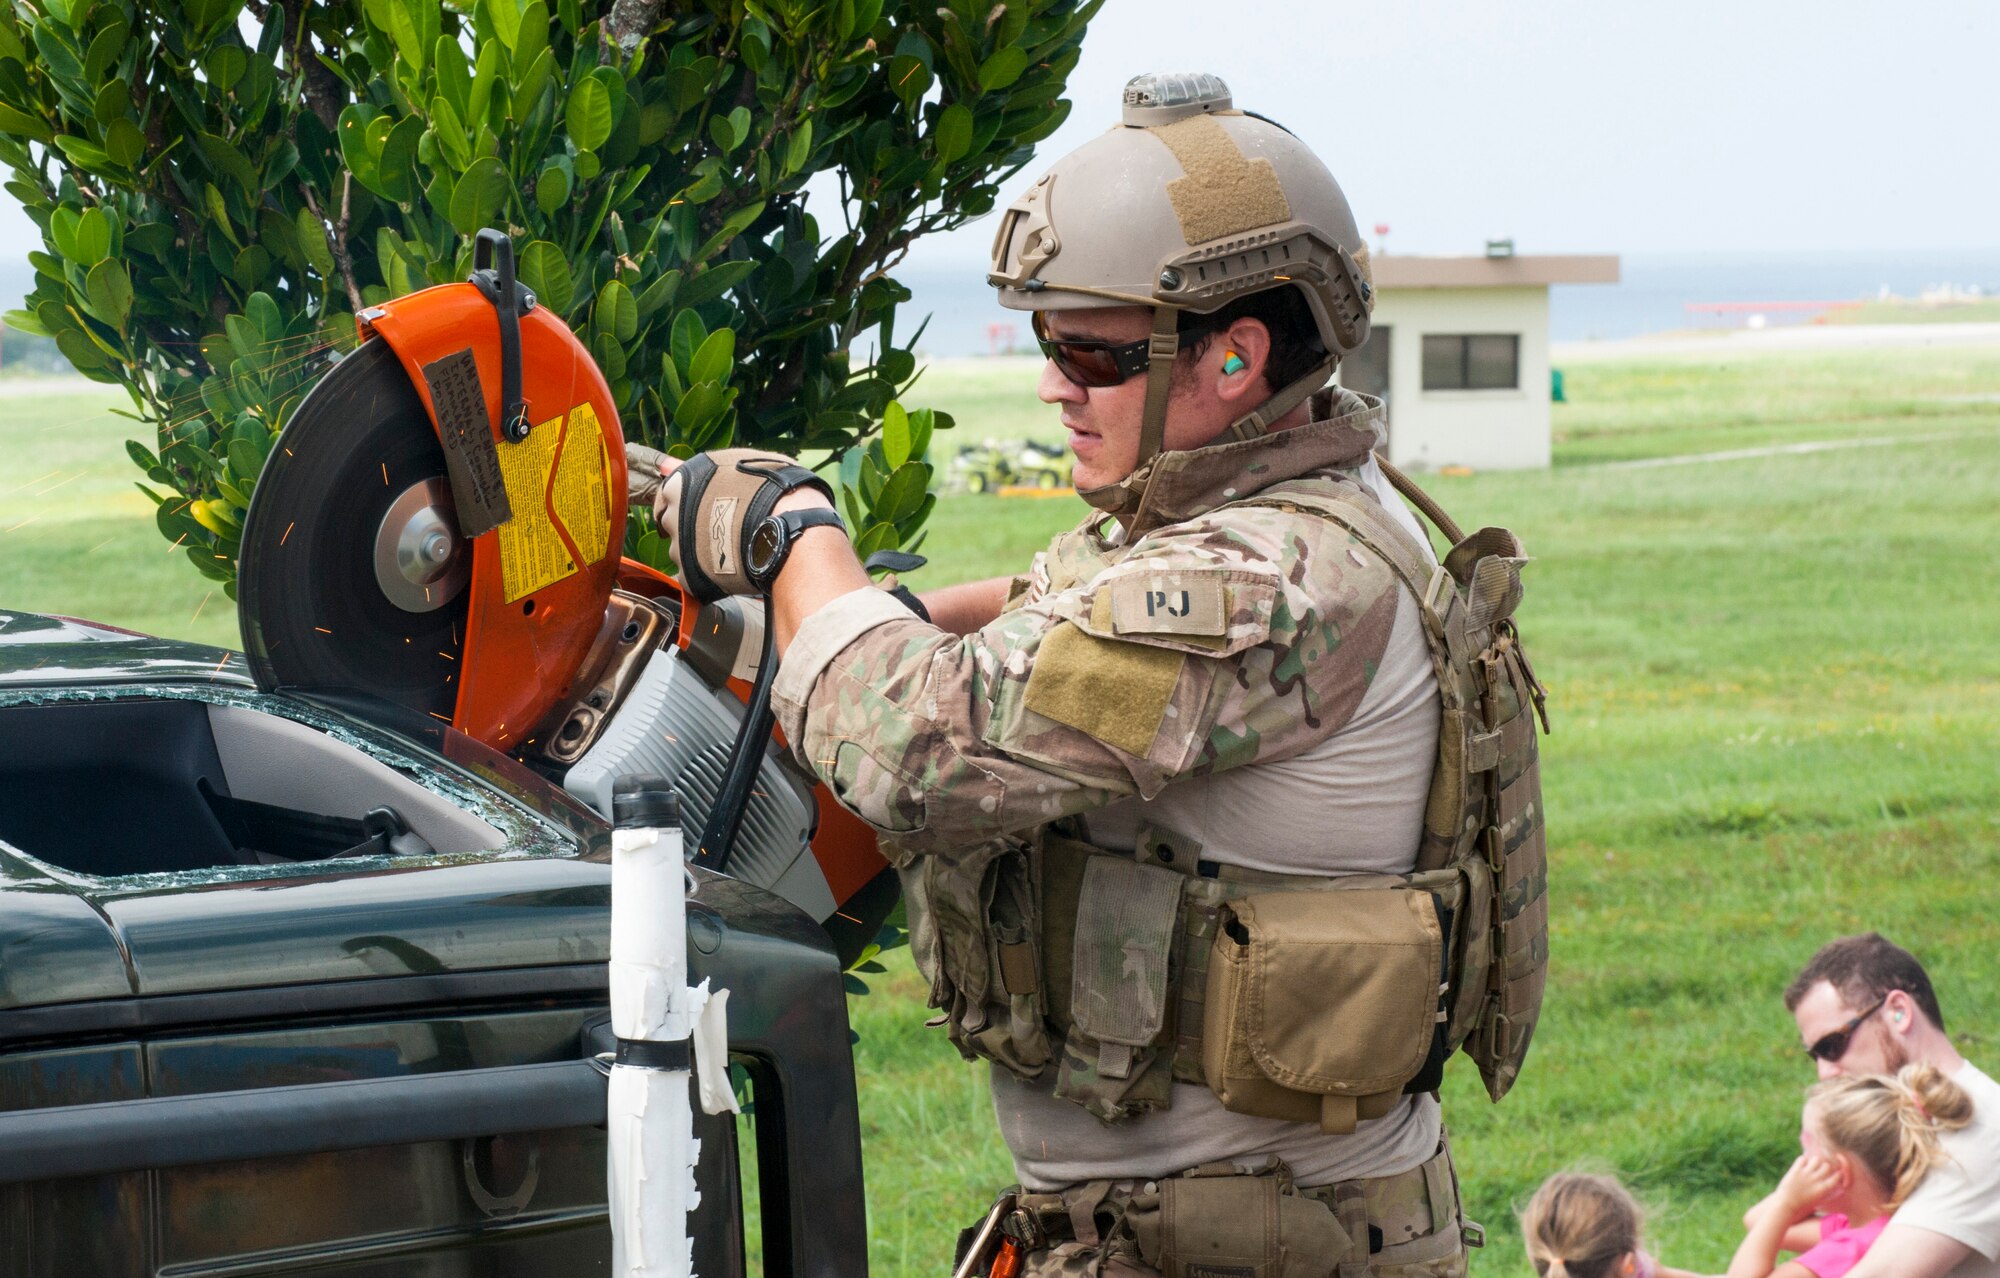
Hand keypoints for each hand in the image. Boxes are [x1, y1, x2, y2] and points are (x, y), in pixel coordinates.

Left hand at [641, 447, 834, 601]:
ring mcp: (680, 548)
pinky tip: (732, 568)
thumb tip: (664, 466)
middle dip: (693, 528)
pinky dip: (710, 576)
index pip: (667, 497)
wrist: (788, 526)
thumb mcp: (734, 463)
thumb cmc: (771, 488)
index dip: (684, 504)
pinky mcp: (692, 577)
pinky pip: (695, 578)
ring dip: (702, 552)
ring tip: (734, 549)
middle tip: (724, 528)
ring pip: (684, 553)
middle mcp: (672, 515)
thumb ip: (697, 468)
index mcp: (678, 485)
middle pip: (674, 525)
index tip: (699, 511)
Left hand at [1773, 1154, 1841, 1219]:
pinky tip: (1802, 1165)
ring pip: (1816, 1159)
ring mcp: (1805, 1174)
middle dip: (1825, 1167)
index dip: (1837, 1174)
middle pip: (1827, 1165)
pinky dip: (1803, 1160)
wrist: (1786, 1206)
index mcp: (1824, 1189)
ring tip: (1811, 1165)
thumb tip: (1842, 1189)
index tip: (1833, 1174)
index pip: (1838, 1176)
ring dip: (1814, 1161)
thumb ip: (1831, 1194)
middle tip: (1820, 1169)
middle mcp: (1816, 1180)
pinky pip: (1802, 1158)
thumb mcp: (1821, 1201)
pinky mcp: (1795, 1170)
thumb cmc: (1805, 1206)